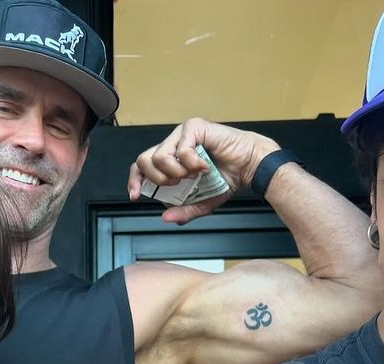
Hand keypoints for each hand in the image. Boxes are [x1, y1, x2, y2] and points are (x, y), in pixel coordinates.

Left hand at [127, 118, 279, 224]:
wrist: (248, 167)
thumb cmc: (226, 179)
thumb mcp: (202, 204)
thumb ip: (183, 211)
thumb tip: (165, 217)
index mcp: (170, 162)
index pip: (142, 167)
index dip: (135, 181)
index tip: (135, 196)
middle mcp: (172, 146)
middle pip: (143, 160)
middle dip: (156, 179)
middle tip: (175, 184)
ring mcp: (181, 135)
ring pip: (159, 156)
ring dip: (175, 173)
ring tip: (193, 175)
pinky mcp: (193, 128)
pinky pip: (181, 150)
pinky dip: (192, 164)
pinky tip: (205, 166)